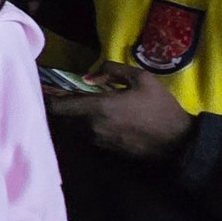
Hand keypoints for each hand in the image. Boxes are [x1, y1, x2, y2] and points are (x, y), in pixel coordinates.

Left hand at [46, 60, 192, 160]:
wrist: (178, 141)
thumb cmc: (160, 107)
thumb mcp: (142, 78)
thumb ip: (111, 70)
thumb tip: (87, 77)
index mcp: (98, 108)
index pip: (58, 107)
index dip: (48, 97)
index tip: (44, 88)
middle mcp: (92, 126)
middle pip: (64, 116)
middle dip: (62, 104)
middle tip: (62, 92)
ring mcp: (98, 140)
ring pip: (75, 126)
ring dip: (74, 115)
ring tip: (80, 103)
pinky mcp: (105, 150)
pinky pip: (87, 134)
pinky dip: (86, 125)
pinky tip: (96, 116)